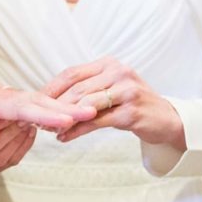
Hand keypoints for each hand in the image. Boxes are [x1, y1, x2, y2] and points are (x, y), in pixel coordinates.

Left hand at [44, 57, 185, 146]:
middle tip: (38, 119)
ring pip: (85, 105)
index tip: (35, 101)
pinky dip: (78, 130)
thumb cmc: (132, 105)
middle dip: (54, 105)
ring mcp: (127, 91)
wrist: (166, 119)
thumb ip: (87, 90)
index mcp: (109, 64)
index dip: (51, 87)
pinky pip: (97, 121)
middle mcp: (119, 72)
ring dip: (64, 119)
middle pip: (77, 89)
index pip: (73, 73)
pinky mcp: (131, 111)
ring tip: (49, 130)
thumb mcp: (111, 90)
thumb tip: (51, 100)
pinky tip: (65, 137)